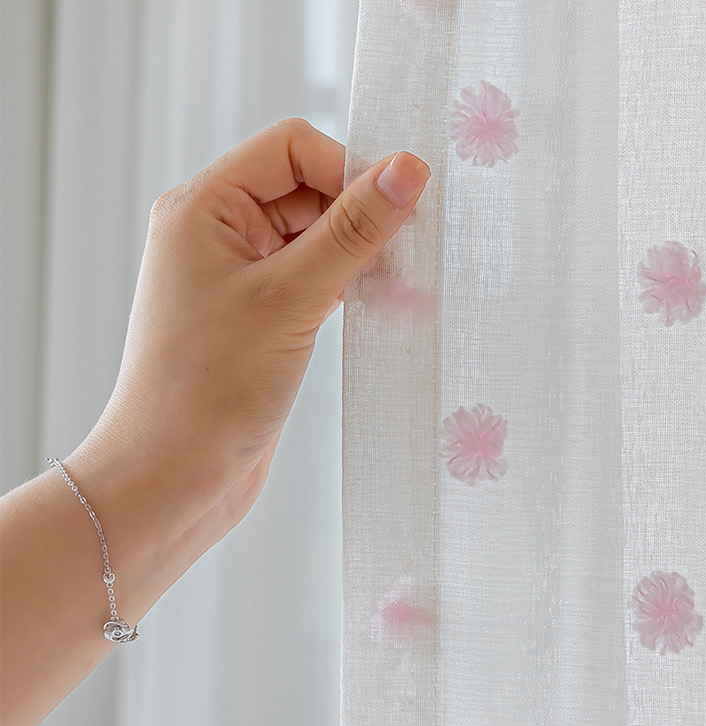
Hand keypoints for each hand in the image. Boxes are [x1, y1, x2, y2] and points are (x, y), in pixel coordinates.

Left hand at [71, 118, 428, 581]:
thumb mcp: (291, 299)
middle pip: (310, 192)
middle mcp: (217, 233)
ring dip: (363, 262)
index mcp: (204, 207)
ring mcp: (240, 279)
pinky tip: (385, 317)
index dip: (350, 171)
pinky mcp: (262, 321)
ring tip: (404, 299)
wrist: (175, 477)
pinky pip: (317, 284)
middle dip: (363, 222)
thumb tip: (407, 170)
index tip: (402, 212)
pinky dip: (353, 293)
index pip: (293, 150)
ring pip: (320, 241)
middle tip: (410, 264)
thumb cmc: (208, 388)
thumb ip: (353, 231)